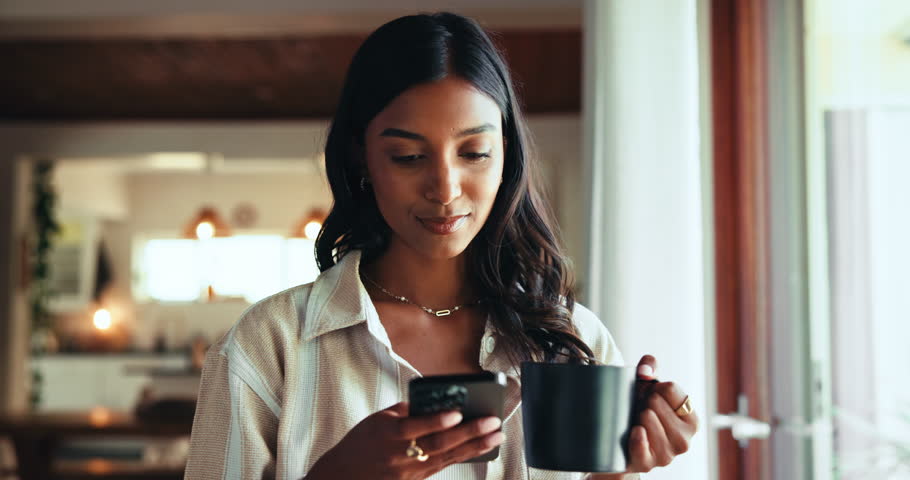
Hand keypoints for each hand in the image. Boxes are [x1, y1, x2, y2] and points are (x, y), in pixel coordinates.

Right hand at [306, 402, 503, 479]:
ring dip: (475, 446)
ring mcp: (409, 472)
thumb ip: (406, 411)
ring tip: (496, 435)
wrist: (343, 476)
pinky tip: (481, 447)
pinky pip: (443, 466)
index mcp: (387, 434)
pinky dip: (463, 455)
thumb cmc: (362, 442)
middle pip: (438, 444)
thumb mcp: (378, 420)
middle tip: (492, 422)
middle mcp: (399, 456)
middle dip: (469, 432)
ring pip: (447, 458)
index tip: (457, 412)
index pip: (415, 427)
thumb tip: (436, 402)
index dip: (437, 421)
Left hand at [625, 355, 697, 472]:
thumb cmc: (640, 412)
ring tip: (635, 420)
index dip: (653, 386)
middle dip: (643, 400)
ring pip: (647, 418)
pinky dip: (636, 435)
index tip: (649, 395)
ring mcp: (668, 454)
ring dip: (636, 415)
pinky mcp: (648, 464)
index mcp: (691, 419)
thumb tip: (645, 372)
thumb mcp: (646, 388)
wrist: (619, 448)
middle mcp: (685, 439)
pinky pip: (640, 444)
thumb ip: (649, 368)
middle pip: (656, 401)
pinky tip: (635, 430)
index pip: (670, 388)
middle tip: (639, 410)